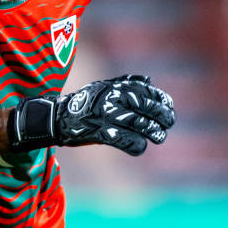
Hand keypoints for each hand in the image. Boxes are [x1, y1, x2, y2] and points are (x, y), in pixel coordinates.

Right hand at [7, 74, 175, 155]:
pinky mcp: (101, 133)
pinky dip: (136, 146)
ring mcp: (108, 116)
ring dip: (154, 132)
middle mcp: (114, 99)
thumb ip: (126, 82)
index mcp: (116, 87)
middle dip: (162, 117)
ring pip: (141, 125)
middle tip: (167, 124)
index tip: (169, 107)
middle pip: (147, 108)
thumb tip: (149, 79)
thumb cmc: (83, 103)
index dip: (162, 100)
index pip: (147, 91)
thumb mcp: (103, 86)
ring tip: (159, 137)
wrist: (58, 118)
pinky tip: (139, 147)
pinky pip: (126, 141)